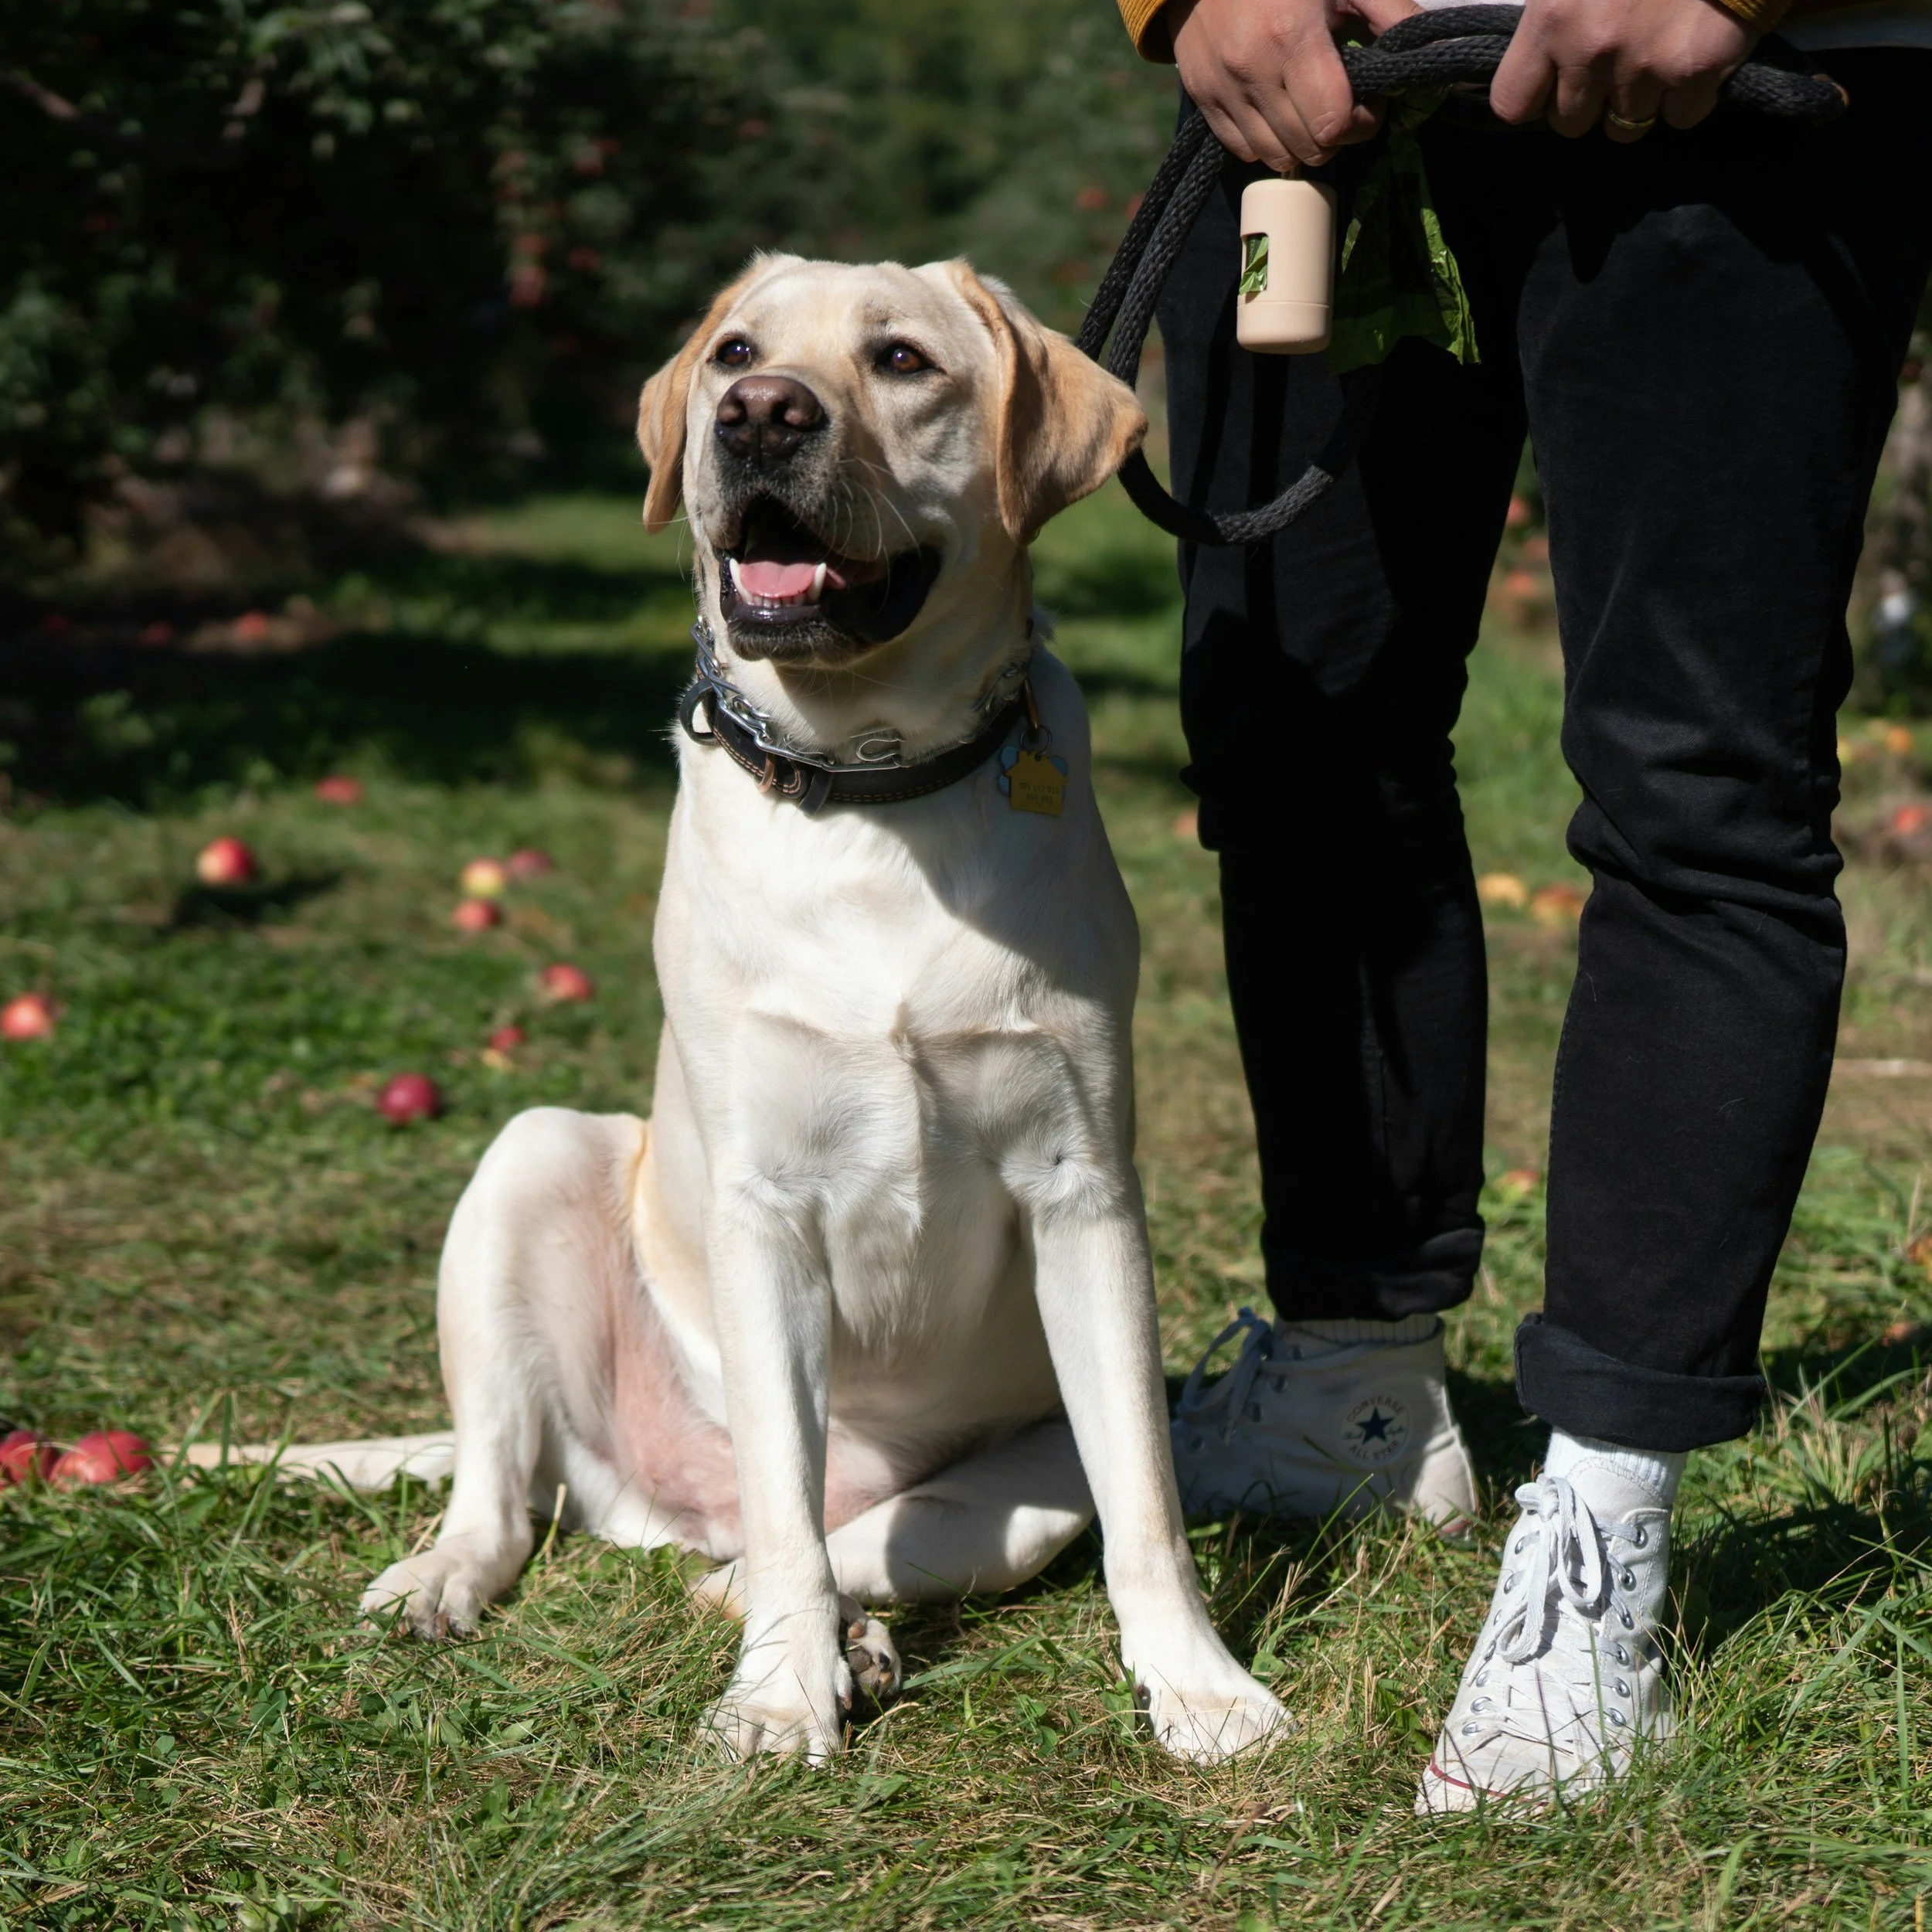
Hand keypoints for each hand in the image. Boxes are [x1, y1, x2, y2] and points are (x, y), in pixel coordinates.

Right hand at [1170, 0, 1422, 172]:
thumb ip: (1391, 14)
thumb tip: (1431, 54)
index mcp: (1292, 37)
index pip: (1333, 124)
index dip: (1361, 124)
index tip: (1369, 102)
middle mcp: (1253, 70)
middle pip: (1307, 149)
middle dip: (1335, 136)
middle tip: (1342, 104)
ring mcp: (1222, 87)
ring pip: (1274, 157)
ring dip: (1301, 143)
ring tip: (1309, 109)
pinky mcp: (1202, 97)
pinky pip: (1242, 149)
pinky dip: (1266, 140)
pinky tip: (1277, 108)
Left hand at [1491, 0, 1758, 139]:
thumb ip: (1553, 12)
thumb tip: (1538, 66)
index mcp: (1552, 15)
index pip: (1513, 104)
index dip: (1536, 98)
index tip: (1554, 84)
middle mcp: (1591, 47)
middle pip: (1571, 124)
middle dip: (1591, 100)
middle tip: (1618, 56)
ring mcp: (1643, 64)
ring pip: (1626, 126)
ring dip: (1641, 99)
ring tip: (1659, 47)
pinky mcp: (1694, 71)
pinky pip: (1680, 117)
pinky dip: (1690, 96)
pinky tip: (1695, 51)